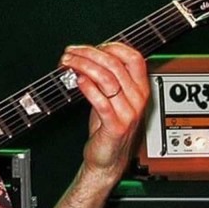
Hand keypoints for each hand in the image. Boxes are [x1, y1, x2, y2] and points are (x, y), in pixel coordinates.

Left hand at [59, 43, 149, 183]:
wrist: (108, 160)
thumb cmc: (107, 128)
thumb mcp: (112, 99)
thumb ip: (106, 79)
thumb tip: (89, 57)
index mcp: (140, 89)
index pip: (134, 58)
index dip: (112, 47)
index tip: (90, 47)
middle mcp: (138, 99)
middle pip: (116, 65)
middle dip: (89, 54)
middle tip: (70, 53)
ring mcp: (129, 113)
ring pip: (108, 79)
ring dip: (84, 67)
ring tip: (68, 64)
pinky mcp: (116, 126)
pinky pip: (102, 102)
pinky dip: (89, 88)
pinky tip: (78, 81)